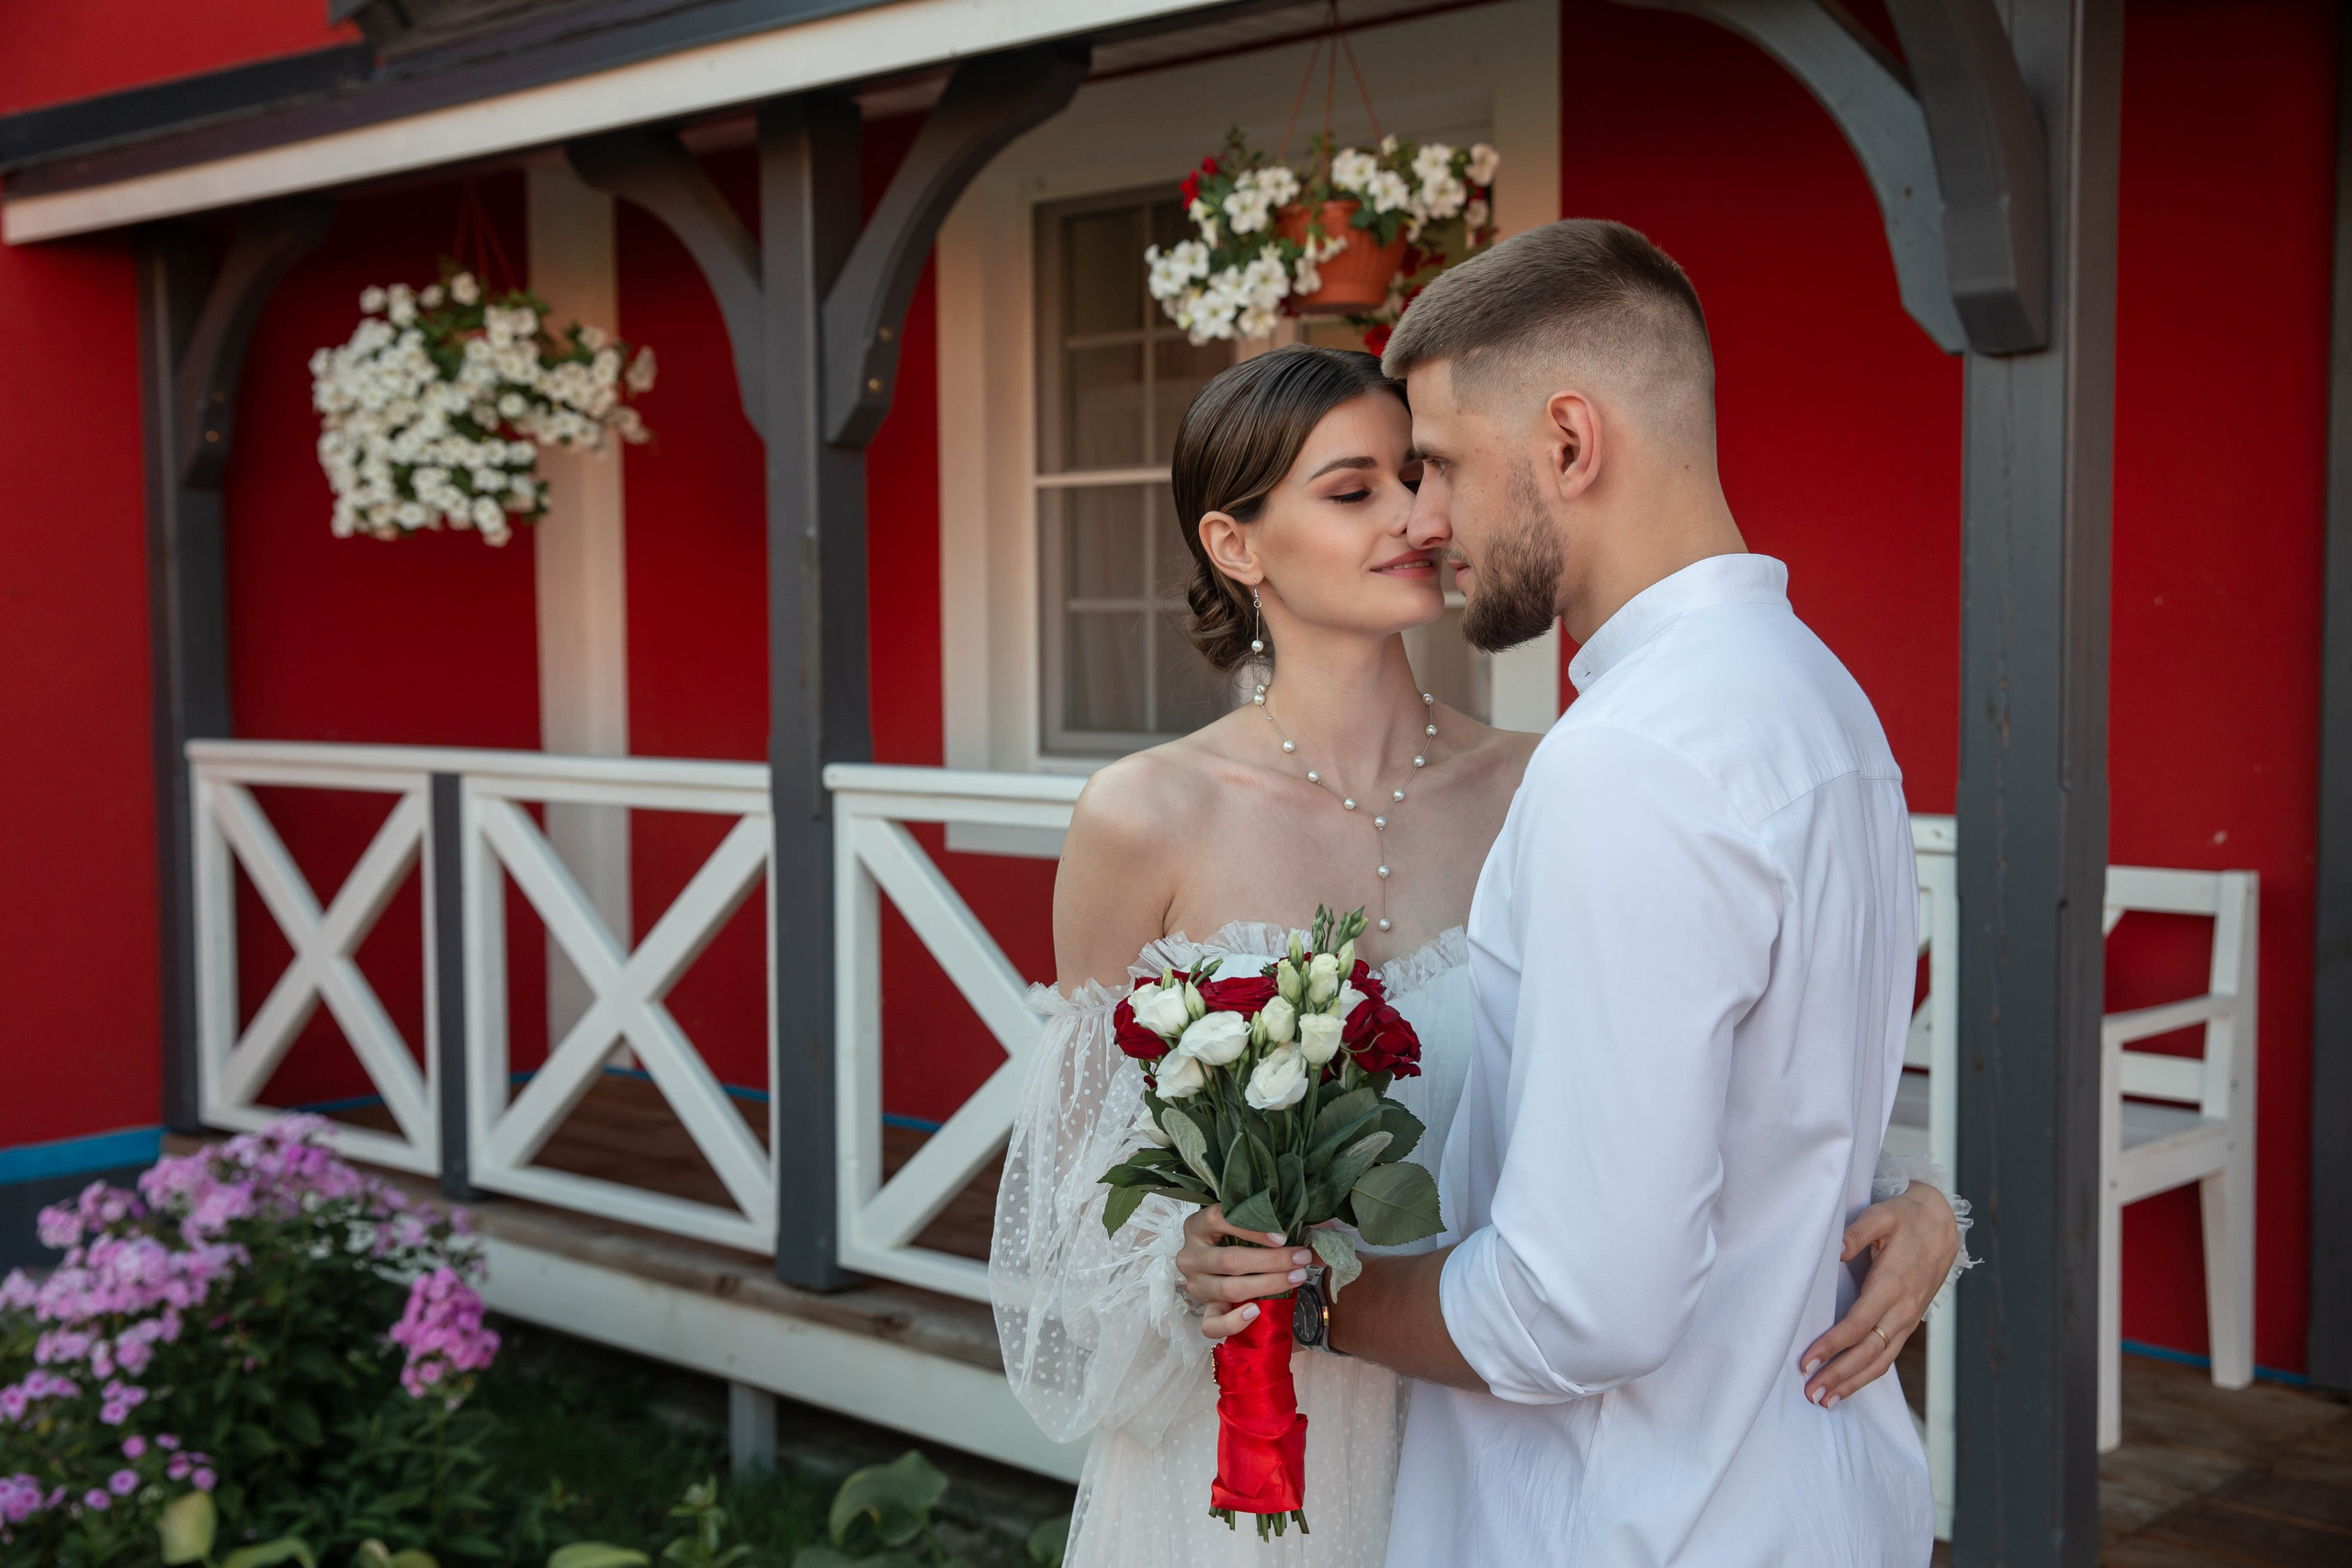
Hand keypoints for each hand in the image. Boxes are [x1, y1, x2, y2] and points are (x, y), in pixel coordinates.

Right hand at [1176, 1205, 1313, 1340]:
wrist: (1219, 1266)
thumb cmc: (1235, 1239)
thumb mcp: (1241, 1224)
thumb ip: (1261, 1223)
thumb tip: (1301, 1230)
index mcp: (1196, 1227)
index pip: (1218, 1220)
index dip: (1251, 1229)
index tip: (1283, 1237)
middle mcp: (1190, 1256)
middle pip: (1229, 1260)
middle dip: (1271, 1260)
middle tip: (1301, 1259)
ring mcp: (1195, 1285)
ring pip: (1228, 1289)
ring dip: (1267, 1285)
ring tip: (1295, 1278)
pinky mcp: (1203, 1310)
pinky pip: (1212, 1324)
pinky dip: (1234, 1321)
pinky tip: (1255, 1311)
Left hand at [1800, 1181, 1959, 1407]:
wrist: (1943, 1226)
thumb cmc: (1906, 1219)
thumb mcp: (1882, 1216)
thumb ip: (1858, 1232)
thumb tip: (1838, 1251)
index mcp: (1892, 1284)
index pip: (1858, 1324)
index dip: (1833, 1345)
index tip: (1808, 1360)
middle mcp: (1902, 1309)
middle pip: (1869, 1352)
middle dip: (1839, 1375)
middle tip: (1811, 1394)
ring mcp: (1907, 1319)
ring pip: (1880, 1360)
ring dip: (1853, 1383)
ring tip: (1825, 1401)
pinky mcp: (1908, 1322)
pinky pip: (1888, 1355)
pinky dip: (1868, 1374)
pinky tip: (1848, 1386)